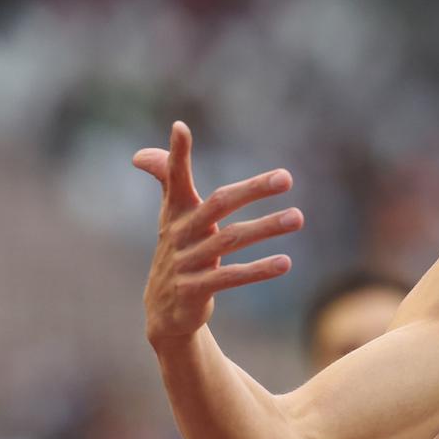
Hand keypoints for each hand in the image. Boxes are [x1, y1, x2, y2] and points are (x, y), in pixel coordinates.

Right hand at [133, 121, 302, 347]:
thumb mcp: (174, 219)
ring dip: (266, 227)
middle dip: (252, 189)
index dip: (176, 154)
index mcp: (176, 213)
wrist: (165, 310)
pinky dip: (258, 270)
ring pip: (230, 240)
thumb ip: (167, 182)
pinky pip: (230, 277)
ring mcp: (185, 263)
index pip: (174, 178)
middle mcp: (179, 234)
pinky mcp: (194, 290)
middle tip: (286, 176)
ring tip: (298, 217)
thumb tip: (141, 154)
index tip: (181, 127)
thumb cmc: (180, 253)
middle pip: (218, 204)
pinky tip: (285, 262)